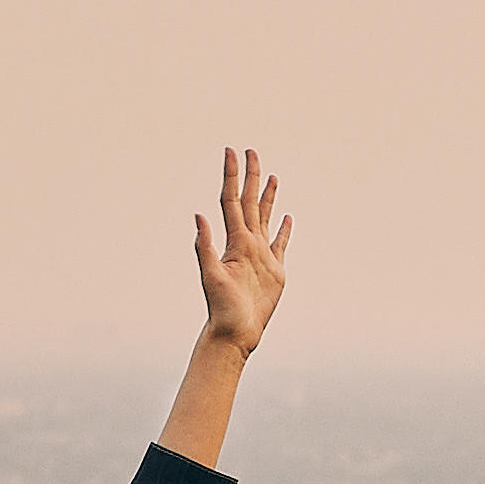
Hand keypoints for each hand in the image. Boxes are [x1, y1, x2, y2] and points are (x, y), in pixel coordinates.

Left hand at [193, 145, 293, 354]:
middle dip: (251, 177)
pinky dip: (283, 229)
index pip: (232, 201)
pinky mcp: (274, 270)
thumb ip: (205, 247)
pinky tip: (286, 217)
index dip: (232, 176)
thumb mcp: (211, 276)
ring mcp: (261, 255)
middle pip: (250, 202)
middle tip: (251, 152)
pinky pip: (280, 243)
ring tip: (271, 176)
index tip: (231, 153)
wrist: (234, 332)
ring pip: (265, 217)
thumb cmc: (221, 308)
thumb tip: (198, 216)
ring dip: (267, 196)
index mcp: (234, 242)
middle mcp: (247, 243)